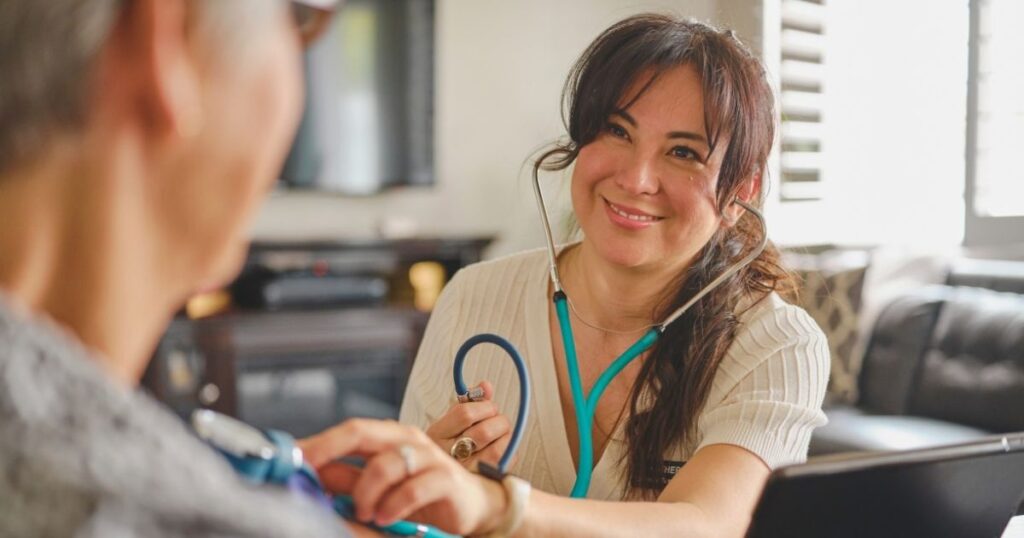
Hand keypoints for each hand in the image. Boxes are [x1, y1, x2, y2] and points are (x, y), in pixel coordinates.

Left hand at [299, 419, 507, 535]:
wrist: (471, 505)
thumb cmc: (421, 491)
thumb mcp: (377, 486)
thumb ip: (345, 479)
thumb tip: (308, 474)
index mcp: (388, 436)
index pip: (349, 430)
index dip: (319, 442)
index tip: (291, 456)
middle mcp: (407, 439)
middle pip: (363, 431)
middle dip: (329, 448)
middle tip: (308, 470)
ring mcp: (428, 456)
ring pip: (386, 464)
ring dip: (366, 492)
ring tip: (364, 512)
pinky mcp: (446, 479)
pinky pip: (413, 489)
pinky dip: (393, 505)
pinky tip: (385, 517)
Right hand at [425, 381, 514, 468]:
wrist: (438, 477)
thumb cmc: (448, 444)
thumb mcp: (450, 421)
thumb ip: (469, 402)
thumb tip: (486, 385)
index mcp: (436, 435)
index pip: (465, 414)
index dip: (485, 406)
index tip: (489, 407)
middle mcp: (447, 455)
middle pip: (484, 432)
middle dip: (499, 421)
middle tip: (498, 421)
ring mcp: (465, 473)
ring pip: (497, 450)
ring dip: (506, 437)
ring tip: (501, 434)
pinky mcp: (481, 482)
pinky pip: (504, 463)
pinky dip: (508, 451)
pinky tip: (502, 448)